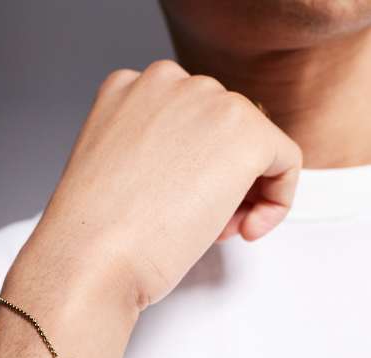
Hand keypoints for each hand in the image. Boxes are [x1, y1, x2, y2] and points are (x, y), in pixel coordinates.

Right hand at [36, 60, 301, 309]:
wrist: (89, 258)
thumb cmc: (93, 234)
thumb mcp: (114, 171)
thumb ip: (153, 151)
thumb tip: (200, 166)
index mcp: (127, 89)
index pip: (188, 121)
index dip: (191, 169)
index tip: (177, 208)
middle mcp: (168, 81)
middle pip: (224, 129)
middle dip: (219, 181)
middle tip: (199, 225)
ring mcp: (207, 101)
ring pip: (255, 144)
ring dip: (242, 193)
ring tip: (212, 230)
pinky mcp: (244, 131)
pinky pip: (287, 160)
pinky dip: (277, 198)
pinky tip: (246, 228)